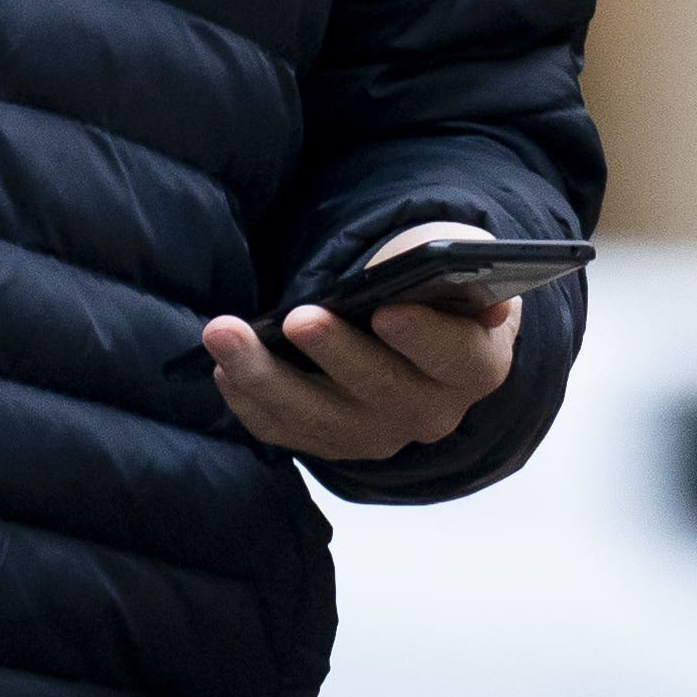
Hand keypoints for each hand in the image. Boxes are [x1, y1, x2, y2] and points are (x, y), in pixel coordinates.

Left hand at [199, 221, 518, 461]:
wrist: (412, 319)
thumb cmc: (432, 280)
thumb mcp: (451, 257)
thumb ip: (448, 261)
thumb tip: (445, 273)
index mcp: (474, 364)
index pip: (457, 357)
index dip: (424, 338)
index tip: (385, 312)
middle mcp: (430, 410)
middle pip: (381, 392)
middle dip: (335, 353)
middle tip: (296, 318)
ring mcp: (378, 433)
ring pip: (321, 420)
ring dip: (268, 378)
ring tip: (224, 333)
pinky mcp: (330, 439)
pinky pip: (287, 430)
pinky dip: (251, 400)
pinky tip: (222, 367)